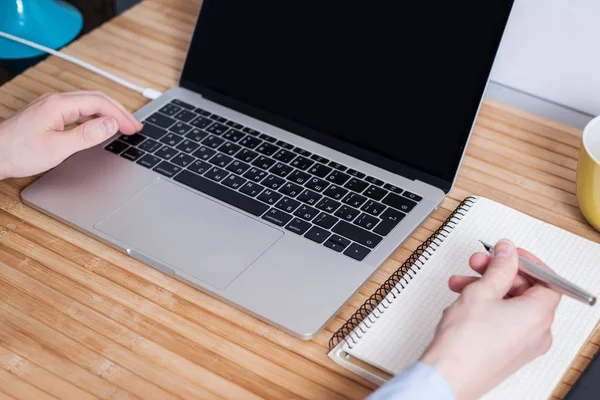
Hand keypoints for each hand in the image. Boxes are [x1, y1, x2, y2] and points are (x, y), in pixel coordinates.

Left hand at [0, 91, 141, 179]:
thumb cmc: (16, 152)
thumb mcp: (58, 148)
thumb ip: (87, 135)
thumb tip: (110, 124)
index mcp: (59, 105)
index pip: (99, 102)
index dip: (120, 114)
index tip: (133, 128)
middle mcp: (55, 101)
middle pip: (96, 98)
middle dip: (118, 111)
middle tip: (134, 126)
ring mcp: (51, 106)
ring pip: (88, 103)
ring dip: (108, 113)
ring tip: (122, 125)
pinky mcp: (48, 114)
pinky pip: (78, 110)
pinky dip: (95, 117)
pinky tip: (99, 126)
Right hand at [420, 240, 560, 399]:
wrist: (448, 375)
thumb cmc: (465, 342)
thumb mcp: (482, 290)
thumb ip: (499, 266)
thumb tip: (508, 252)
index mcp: (539, 315)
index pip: (545, 280)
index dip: (524, 263)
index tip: (506, 254)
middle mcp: (537, 332)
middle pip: (525, 291)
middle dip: (497, 274)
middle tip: (478, 265)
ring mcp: (523, 345)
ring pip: (508, 305)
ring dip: (485, 289)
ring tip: (460, 285)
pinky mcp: (507, 352)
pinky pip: (502, 322)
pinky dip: (485, 308)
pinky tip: (462, 304)